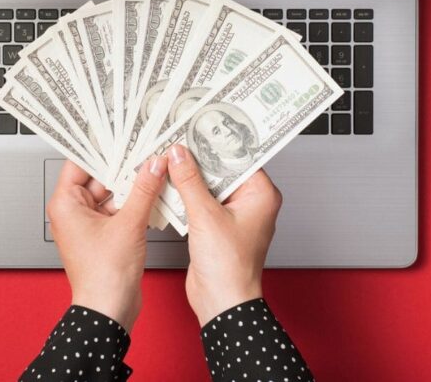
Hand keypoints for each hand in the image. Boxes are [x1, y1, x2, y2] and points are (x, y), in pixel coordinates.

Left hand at [47, 156, 167, 331]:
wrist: (109, 310)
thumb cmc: (104, 276)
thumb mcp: (129, 223)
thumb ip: (144, 189)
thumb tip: (154, 164)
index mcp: (65, 204)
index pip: (79, 163)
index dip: (99, 147)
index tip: (117, 132)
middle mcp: (74, 212)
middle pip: (100, 177)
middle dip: (124, 165)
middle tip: (144, 148)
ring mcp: (90, 224)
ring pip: (113, 193)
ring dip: (133, 184)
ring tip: (154, 167)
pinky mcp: (105, 235)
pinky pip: (120, 209)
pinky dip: (135, 202)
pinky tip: (154, 192)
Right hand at [166, 144, 281, 325]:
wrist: (222, 303)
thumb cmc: (229, 268)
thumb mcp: (205, 216)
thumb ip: (189, 181)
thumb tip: (179, 155)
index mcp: (262, 195)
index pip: (239, 156)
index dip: (217, 141)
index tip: (198, 126)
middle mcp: (251, 202)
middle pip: (222, 169)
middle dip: (198, 158)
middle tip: (178, 139)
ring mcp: (234, 214)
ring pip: (209, 185)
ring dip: (189, 176)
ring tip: (169, 158)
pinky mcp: (217, 226)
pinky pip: (201, 201)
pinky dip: (186, 194)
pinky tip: (169, 184)